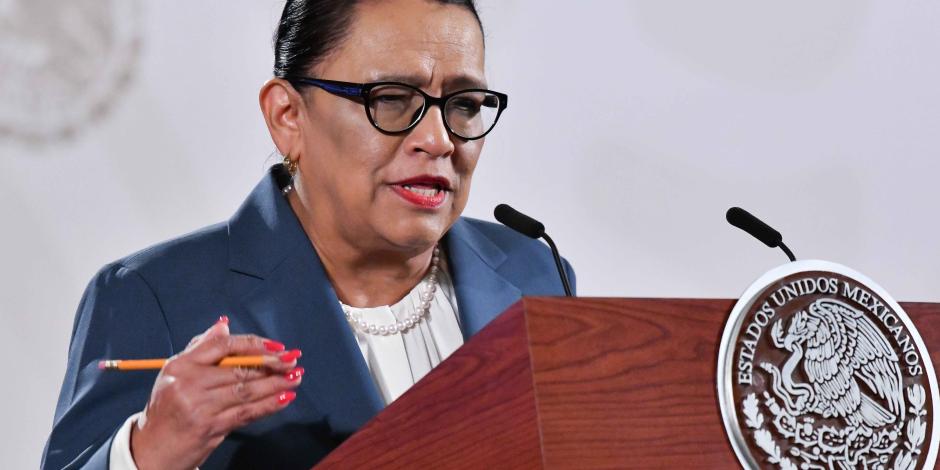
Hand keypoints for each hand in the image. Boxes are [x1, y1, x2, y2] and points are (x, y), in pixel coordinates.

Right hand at [130, 316, 302, 469]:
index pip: (223, 346)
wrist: (152, 448)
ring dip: (276, 383)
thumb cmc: (168, 407)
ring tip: (296, 377)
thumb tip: (225, 325)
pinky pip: (246, 413)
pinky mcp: (210, 427)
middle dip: (272, 365)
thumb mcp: (175, 373)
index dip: (254, 345)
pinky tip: (285, 397)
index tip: (277, 347)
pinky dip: (269, 404)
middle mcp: (189, 383)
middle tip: (293, 361)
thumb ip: (201, 347)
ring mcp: (200, 407)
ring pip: (246, 390)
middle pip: (239, 369)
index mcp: (181, 365)